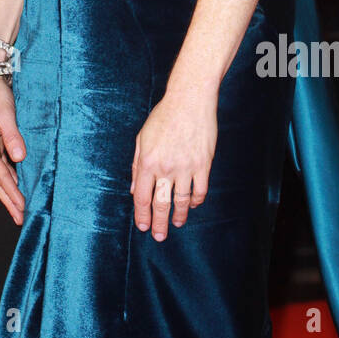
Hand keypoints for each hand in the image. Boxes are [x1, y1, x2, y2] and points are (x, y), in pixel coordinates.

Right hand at [0, 76, 25, 224]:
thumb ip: (13, 137)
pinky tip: (17, 183)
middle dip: (8, 201)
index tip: (23, 209)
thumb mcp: (5, 115)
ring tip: (19, 207)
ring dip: (9, 190)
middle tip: (20, 218)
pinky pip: (1, 165)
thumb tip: (19, 159)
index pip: (1, 177)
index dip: (13, 194)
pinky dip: (8, 176)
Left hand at [130, 87, 216, 240]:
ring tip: (177, 224)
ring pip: (182, 201)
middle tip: (158, 236)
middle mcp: (166, 167)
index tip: (143, 226)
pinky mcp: (203, 164)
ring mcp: (186, 167)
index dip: (142, 214)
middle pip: (161, 204)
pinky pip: (200, 190)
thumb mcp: (142, 139)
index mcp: (148, 161)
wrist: (189, 101)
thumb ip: (137, 166)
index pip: (142, 196)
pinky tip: (193, 205)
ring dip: (179, 216)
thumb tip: (135, 190)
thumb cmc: (163, 117)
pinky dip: (196, 201)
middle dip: (159, 223)